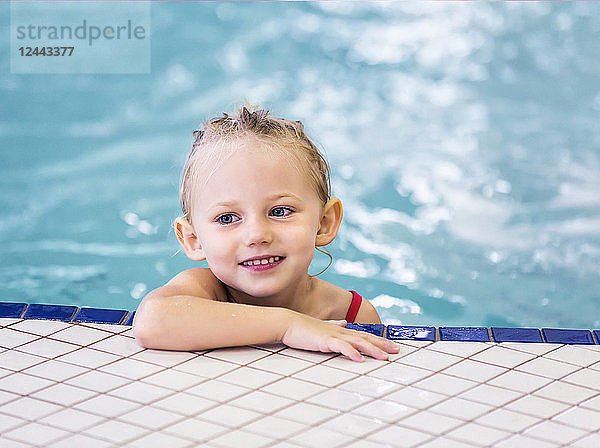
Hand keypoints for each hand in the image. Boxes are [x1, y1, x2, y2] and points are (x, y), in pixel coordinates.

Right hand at [281, 313, 400, 361]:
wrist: (288, 323)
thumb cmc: (304, 327)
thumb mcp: (323, 327)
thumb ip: (335, 325)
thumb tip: (344, 323)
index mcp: (341, 330)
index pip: (364, 334)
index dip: (379, 339)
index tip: (392, 345)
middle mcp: (341, 331)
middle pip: (366, 337)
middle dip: (382, 344)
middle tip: (397, 350)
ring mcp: (334, 335)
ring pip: (358, 342)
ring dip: (372, 349)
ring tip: (384, 357)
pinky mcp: (325, 340)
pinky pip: (341, 347)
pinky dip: (351, 352)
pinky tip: (359, 359)